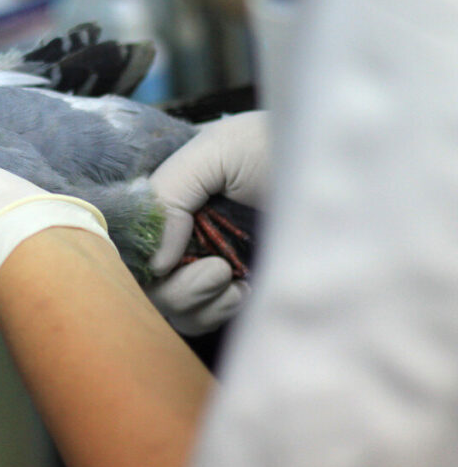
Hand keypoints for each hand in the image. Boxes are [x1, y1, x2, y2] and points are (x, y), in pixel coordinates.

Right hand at [147, 111, 268, 334]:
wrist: (341, 169)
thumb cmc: (279, 148)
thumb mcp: (214, 151)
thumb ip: (170, 193)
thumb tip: (154, 264)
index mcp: (167, 196)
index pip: (126, 240)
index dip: (137, 259)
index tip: (167, 261)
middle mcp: (179, 232)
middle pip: (145, 284)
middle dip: (176, 289)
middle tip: (217, 271)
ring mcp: (205, 262)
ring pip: (172, 308)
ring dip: (199, 301)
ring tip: (234, 279)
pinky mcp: (232, 290)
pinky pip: (203, 319)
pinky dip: (219, 310)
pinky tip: (244, 291)